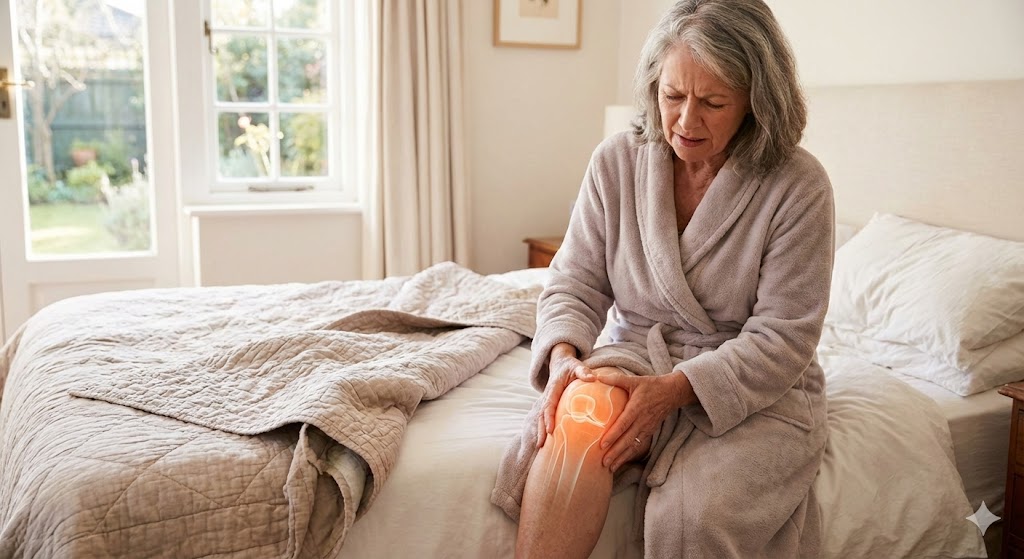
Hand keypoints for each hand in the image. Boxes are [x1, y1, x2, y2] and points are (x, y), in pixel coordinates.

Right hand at [535, 343, 593, 447]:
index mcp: (553, 388)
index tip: (550, 430)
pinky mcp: (550, 405)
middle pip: (541, 414)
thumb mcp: (577, 366)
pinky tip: (547, 442)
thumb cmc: (570, 366)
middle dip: (540, 429)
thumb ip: (583, 371)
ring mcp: (547, 401)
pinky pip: (545, 418)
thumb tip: (593, 378)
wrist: (560, 363)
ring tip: (541, 447)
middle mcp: (547, 396)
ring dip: (540, 431)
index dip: (548, 417)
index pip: (549, 404)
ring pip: (540, 417)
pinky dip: (543, 429)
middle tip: (542, 444)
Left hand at [579, 369, 693, 471]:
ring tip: (610, 468)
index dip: (613, 435)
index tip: (602, 444)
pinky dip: (629, 455)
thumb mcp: (634, 380)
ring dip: (622, 457)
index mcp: (637, 408)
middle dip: (615, 452)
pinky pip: (639, 446)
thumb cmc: (651, 385)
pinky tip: (620, 462)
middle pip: (627, 440)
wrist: (672, 392)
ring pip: (633, 446)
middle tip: (603, 462)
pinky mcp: (650, 432)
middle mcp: (642, 421)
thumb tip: (596, 376)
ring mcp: (647, 428)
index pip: (623, 424)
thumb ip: (615, 379)